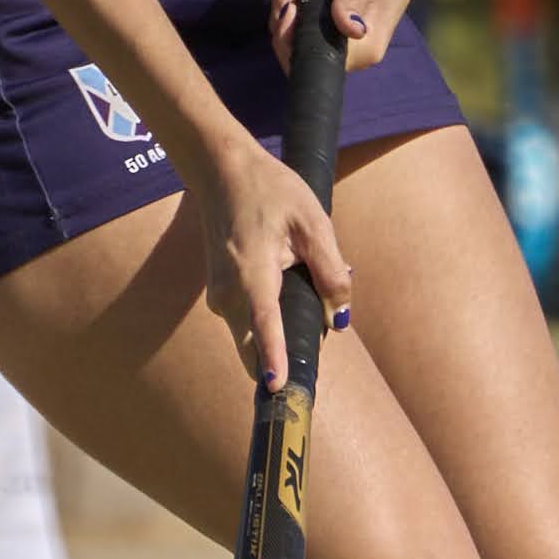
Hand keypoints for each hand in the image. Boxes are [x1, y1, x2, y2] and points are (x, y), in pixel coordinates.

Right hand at [192, 127, 352, 391]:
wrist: (220, 171)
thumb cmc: (270, 190)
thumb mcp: (312, 222)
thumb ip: (330, 271)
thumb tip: (341, 318)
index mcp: (251, 271)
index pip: (263, 323)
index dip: (272, 357)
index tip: (277, 387)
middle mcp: (227, 291)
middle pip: (253, 347)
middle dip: (281, 361)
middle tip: (315, 357)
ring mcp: (218, 297)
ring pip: (248, 340)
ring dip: (275, 342)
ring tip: (304, 307)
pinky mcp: (218, 297)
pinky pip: (244, 325)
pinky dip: (265, 327)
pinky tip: (287, 296)